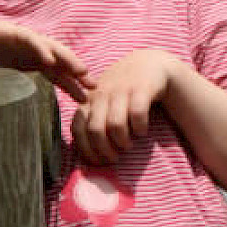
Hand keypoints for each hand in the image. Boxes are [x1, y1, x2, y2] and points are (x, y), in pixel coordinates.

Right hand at [0, 12, 94, 99]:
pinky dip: (41, 49)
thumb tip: (18, 116)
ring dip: (68, 59)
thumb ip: (11, 90)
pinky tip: (50, 60)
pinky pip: (31, 40)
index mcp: (28, 62)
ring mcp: (23, 39)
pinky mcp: (12, 32)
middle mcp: (30, 50)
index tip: (85, 102)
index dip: (71, 86)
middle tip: (93, 88)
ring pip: (52, 48)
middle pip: (60, 62)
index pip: (55, 75)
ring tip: (81, 71)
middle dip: (77, 74)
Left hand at [70, 49, 177, 163]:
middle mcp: (101, 94)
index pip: (78, 128)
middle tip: (114, 158)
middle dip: (104, 150)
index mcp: (88, 100)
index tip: (97, 162)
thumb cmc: (123, 91)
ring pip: (115, 125)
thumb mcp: (103, 102)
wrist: (148, 64)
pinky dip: (140, 128)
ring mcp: (121, 90)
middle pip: (95, 130)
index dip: (86, 149)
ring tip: (128, 145)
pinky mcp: (141, 88)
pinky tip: (142, 131)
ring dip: (122, 142)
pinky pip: (137, 114)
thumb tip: (88, 156)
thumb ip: (93, 120)